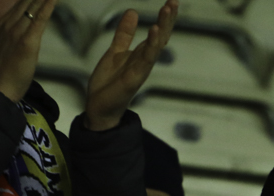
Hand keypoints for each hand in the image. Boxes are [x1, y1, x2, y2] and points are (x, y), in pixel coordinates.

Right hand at [0, 0, 58, 102]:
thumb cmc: (3, 73)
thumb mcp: (6, 49)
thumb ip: (13, 39)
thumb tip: (24, 37)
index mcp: (2, 25)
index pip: (20, 5)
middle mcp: (7, 24)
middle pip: (26, 2)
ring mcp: (16, 31)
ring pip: (32, 7)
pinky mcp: (26, 41)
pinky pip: (38, 20)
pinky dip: (47, 7)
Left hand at [84, 1, 178, 130]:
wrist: (99, 107)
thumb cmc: (109, 83)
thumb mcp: (115, 51)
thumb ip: (124, 33)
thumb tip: (133, 12)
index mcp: (141, 54)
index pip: (158, 32)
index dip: (165, 18)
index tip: (172, 2)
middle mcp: (145, 61)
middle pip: (162, 36)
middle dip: (169, 19)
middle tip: (175, 1)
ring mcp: (142, 69)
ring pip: (157, 45)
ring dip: (163, 27)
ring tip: (168, 8)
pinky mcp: (135, 77)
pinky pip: (146, 58)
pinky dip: (152, 44)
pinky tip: (155, 30)